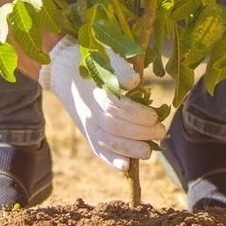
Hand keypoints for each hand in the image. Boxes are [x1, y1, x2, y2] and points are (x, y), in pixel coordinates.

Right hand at [38, 36, 165, 171]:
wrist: (64, 72)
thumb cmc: (93, 63)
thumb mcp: (106, 59)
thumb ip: (119, 69)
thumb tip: (135, 81)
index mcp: (94, 90)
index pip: (116, 107)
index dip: (137, 113)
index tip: (154, 115)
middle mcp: (89, 110)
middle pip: (114, 127)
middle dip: (140, 132)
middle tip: (160, 131)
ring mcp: (87, 125)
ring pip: (107, 142)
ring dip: (130, 149)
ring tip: (149, 151)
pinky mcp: (88, 134)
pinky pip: (98, 151)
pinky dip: (111, 160)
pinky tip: (126, 167)